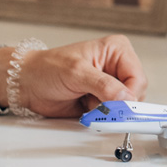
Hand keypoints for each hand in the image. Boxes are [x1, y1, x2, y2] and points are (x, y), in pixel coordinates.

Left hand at [11, 35, 147, 116]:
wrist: (28, 83)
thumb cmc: (47, 68)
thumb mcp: (76, 73)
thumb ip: (103, 85)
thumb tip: (126, 97)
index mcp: (116, 50)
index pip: (138, 78)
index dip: (130, 95)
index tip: (118, 106)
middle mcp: (116, 66)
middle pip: (135, 94)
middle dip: (117, 103)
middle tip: (95, 102)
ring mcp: (110, 84)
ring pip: (124, 107)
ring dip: (106, 110)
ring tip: (86, 101)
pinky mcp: (102, 100)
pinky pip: (112, 114)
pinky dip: (100, 116)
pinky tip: (84, 106)